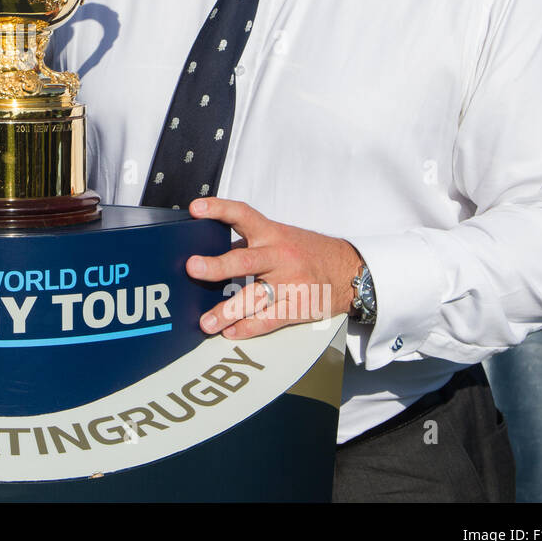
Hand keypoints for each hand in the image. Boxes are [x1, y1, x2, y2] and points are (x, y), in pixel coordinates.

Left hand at [187, 197, 360, 338]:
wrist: (348, 271)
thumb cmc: (306, 252)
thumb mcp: (280, 237)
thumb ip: (247, 242)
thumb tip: (207, 248)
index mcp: (272, 233)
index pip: (242, 214)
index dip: (219, 209)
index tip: (196, 209)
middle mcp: (279, 256)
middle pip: (245, 261)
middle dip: (217, 266)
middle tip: (193, 268)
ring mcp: (289, 283)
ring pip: (254, 297)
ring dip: (227, 311)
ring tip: (206, 322)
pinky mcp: (297, 307)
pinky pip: (269, 320)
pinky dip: (247, 328)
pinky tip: (230, 332)